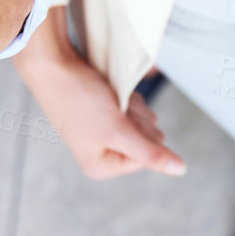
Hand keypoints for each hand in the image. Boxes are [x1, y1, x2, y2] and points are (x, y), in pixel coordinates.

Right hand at [34, 61, 186, 180]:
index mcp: (102, 167)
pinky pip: (133, 106)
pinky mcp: (107, 112)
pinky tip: (108, 90)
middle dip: (136, 118)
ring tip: (106, 98)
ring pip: (143, 119)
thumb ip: (150, 153)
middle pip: (148, 137)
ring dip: (131, 105)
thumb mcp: (118, 130)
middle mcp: (105, 152)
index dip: (139, 132)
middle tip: (110, 106)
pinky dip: (126, 96)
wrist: (54, 65)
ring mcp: (106, 131)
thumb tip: (180, 170)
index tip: (118, 119)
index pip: (148, 155)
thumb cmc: (81, 100)